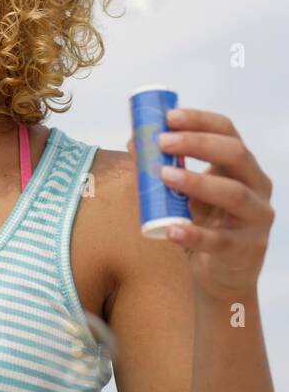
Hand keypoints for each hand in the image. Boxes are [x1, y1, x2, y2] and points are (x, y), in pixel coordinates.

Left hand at [129, 108, 274, 297]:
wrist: (221, 275)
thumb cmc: (202, 224)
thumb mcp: (184, 193)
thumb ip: (165, 168)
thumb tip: (134, 141)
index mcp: (242, 167)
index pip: (228, 132)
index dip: (200, 121)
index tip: (168, 116)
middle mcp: (257, 187)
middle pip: (236, 154)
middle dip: (198, 143)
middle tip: (162, 141)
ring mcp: (256, 219)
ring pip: (233, 193)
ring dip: (196, 181)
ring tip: (163, 175)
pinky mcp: (246, 249)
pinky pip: (219, 240)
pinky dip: (194, 234)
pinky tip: (171, 230)